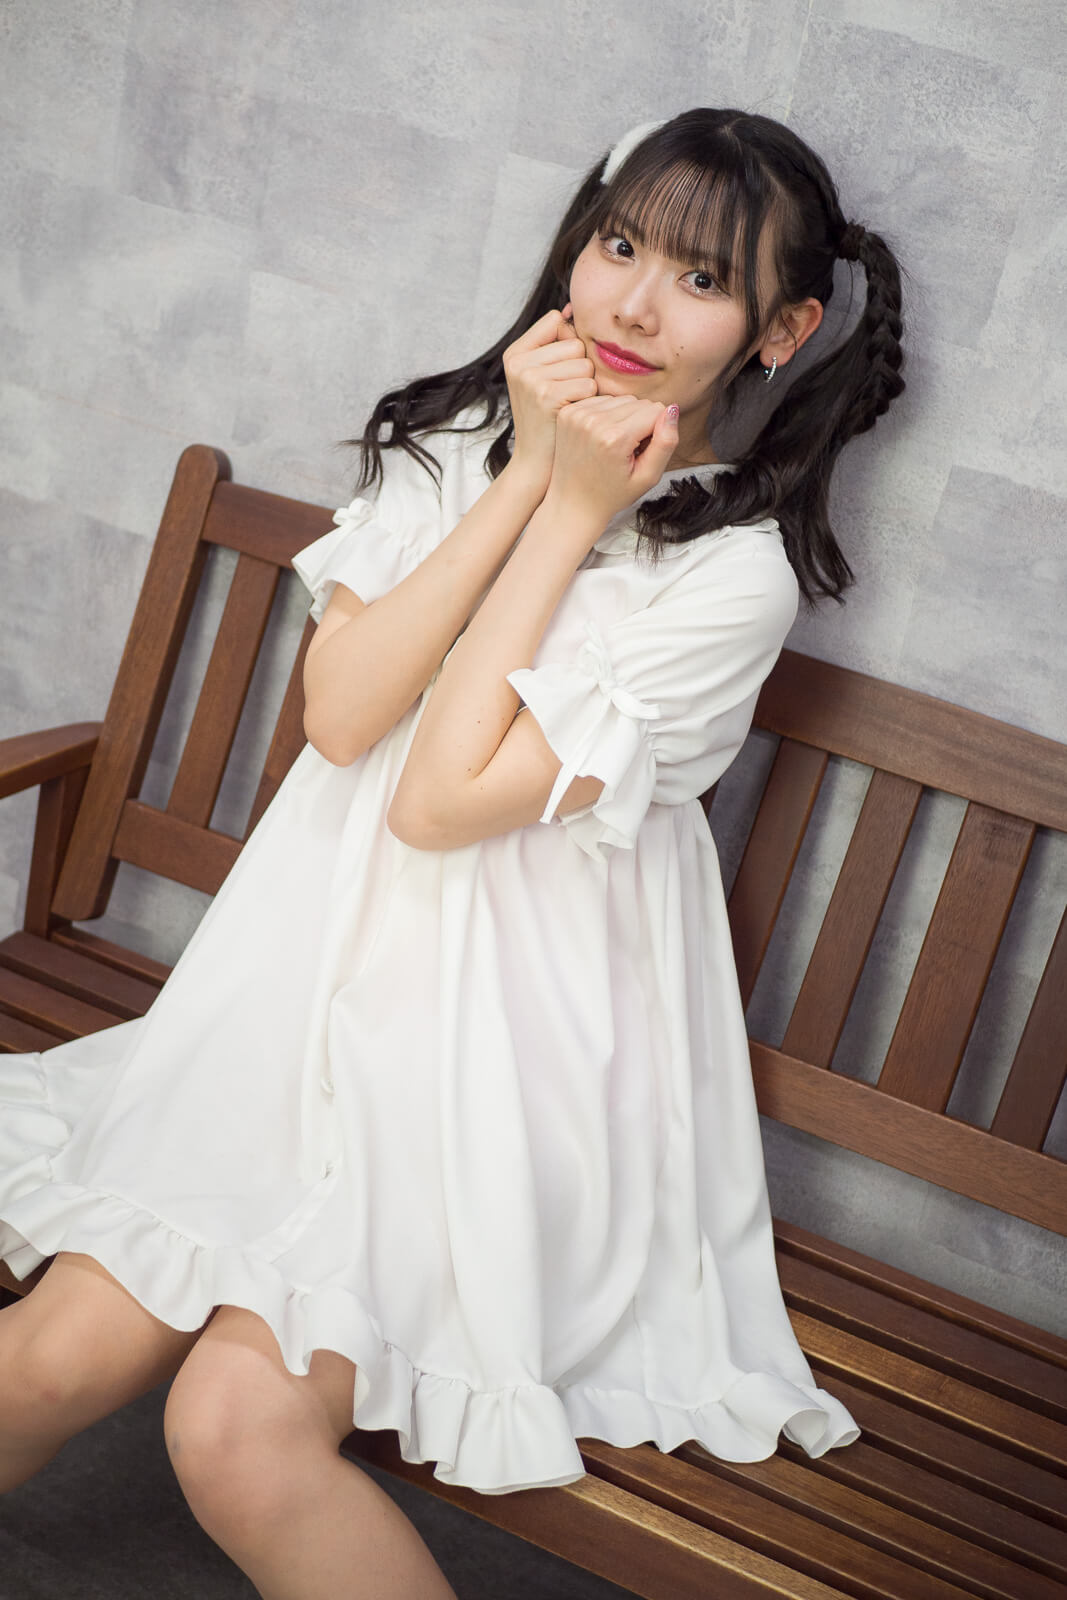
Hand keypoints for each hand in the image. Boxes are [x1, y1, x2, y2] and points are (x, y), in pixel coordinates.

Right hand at [502, 306, 596, 493]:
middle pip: (574, 342)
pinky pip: (588, 382)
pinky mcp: (547, 394)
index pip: (557, 322)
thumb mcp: (542, 379)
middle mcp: (517, 362)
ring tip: (567, 407)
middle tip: (563, 398)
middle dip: (579, 369)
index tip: (559, 376)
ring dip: (586, 386)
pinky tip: (572, 415)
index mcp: (514, 353)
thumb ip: (554, 344)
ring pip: (585, 362)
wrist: (539, 465)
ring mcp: (530, 377)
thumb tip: (571, 308)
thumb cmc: (549, 420)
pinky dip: (588, 401)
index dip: (568, 348)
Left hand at [543, 395, 679, 533]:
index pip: (656, 409)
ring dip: (623, 417)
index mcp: (615, 437)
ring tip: (613, 445)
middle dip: (640, 423)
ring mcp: (577, 414)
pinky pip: (602, 400)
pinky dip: (606, 415)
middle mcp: (594, 421)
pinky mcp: (568, 412)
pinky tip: (600, 437)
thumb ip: (666, 443)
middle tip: (626, 451)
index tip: (641, 452)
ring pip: (621, 399)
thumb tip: (672, 409)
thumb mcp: (647, 478)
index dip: (656, 431)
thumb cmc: (612, 494)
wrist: (574, 503)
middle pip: (638, 402)